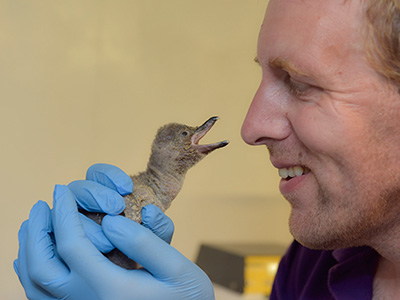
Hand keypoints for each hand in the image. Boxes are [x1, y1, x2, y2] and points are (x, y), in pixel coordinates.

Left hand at [14, 164, 213, 298]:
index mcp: (111, 289)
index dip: (63, 213)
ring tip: (33, 225)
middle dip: (37, 231)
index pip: (72, 245)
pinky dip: (31, 273)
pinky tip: (37, 256)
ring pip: (35, 284)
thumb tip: (111, 222)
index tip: (61, 191)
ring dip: (29, 250)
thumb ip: (145, 243)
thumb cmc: (187, 298)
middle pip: (41, 266)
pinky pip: (42, 297)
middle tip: (42, 204)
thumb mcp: (178, 268)